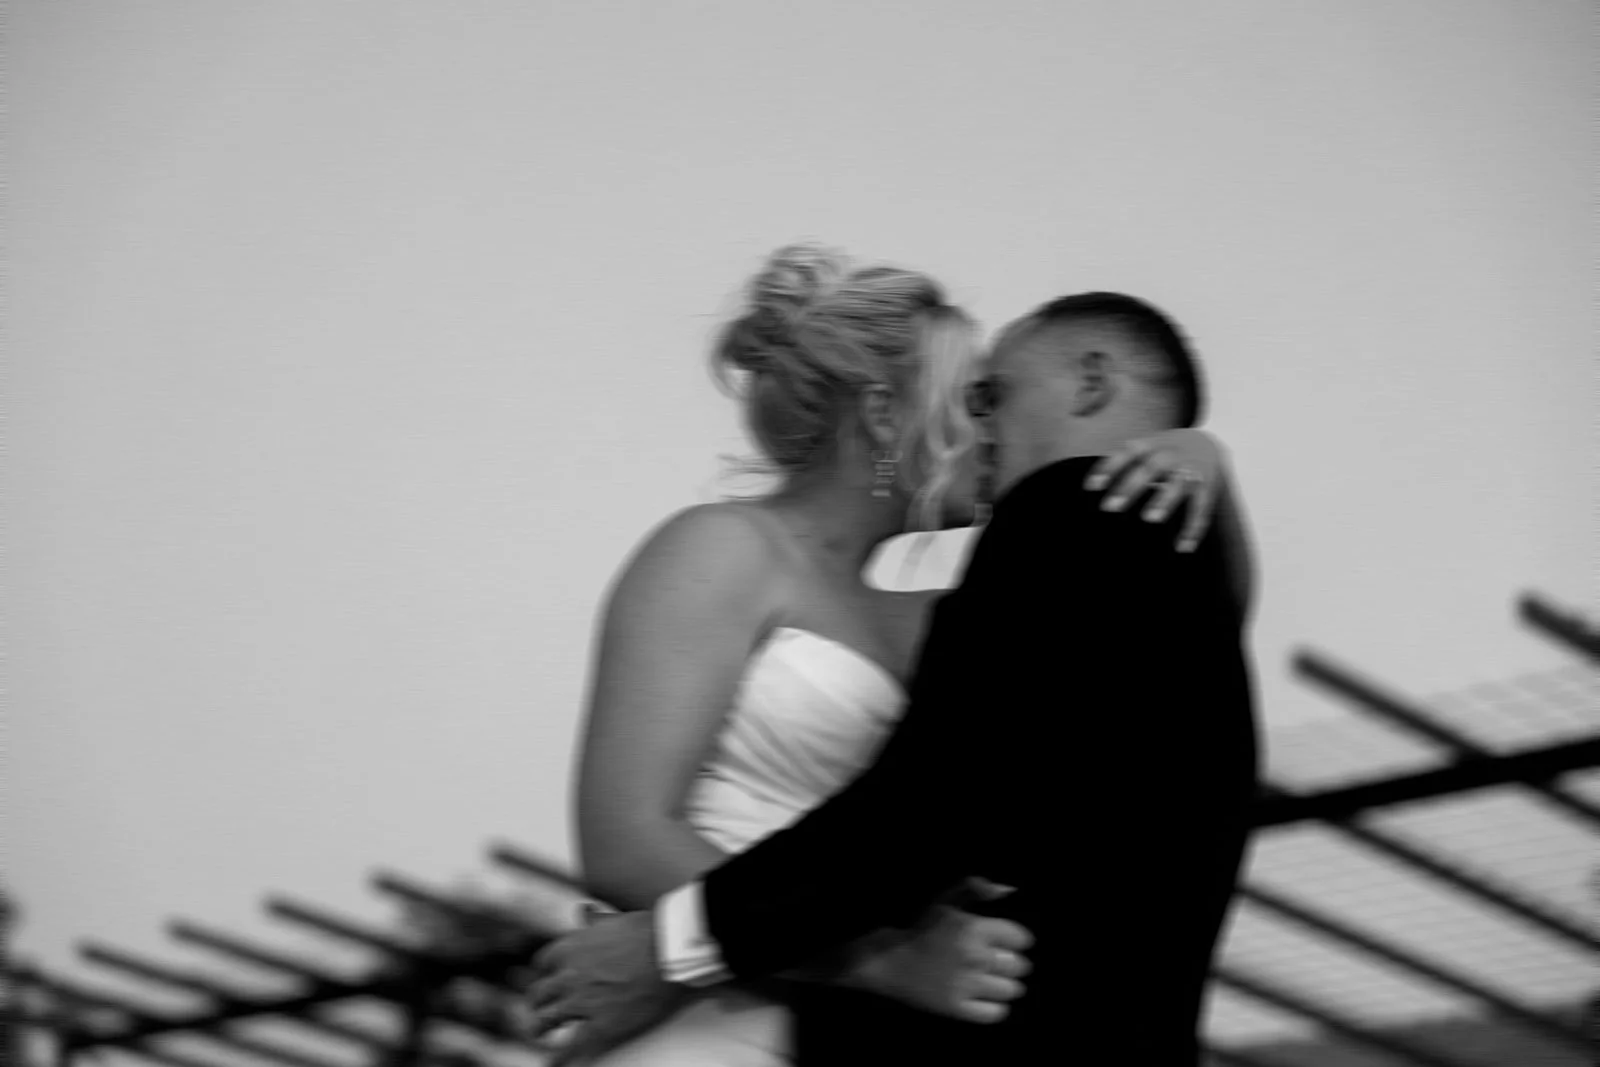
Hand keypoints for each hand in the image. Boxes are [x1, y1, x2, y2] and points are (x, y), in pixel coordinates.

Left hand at [520, 910, 691, 1064]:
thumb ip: (595, 921)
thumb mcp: (615, 920)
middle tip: (539, 1008)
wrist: (671, 952)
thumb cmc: (651, 932)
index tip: (547, 977)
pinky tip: (554, 1064)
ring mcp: (582, 1003)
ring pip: (547, 1020)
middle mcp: (569, 975)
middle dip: (538, 1001)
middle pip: (540, 993)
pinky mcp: (600, 1027)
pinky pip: (571, 1048)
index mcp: (572, 947)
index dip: (544, 972)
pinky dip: (558, 1058)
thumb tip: (584, 911)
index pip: (544, 962)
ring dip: (541, 1028)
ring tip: (540, 1033)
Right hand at [842, 877, 1032, 1023]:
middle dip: (1014, 963)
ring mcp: (965, 985)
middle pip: (1020, 966)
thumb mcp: (947, 901)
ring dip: (1007, 985)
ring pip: (1011, 990)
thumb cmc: (921, 928)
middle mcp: (973, 957)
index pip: (1021, 939)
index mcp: (973, 928)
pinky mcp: (957, 1008)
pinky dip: (997, 1007)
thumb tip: (1008, 889)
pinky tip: (988, 998)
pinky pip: (995, 1013)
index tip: (1011, 942)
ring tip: (995, 980)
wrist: (888, 959)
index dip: (1018, 940)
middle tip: (1002, 962)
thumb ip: (976, 889)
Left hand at [1084, 428, 1226, 551]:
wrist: (1207, 442)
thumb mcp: (1144, 448)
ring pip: (1178, 485)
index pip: (1126, 453)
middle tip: (1109, 508)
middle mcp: (1171, 455)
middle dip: (1130, 486)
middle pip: (1150, 467)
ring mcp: (1190, 470)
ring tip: (1149, 519)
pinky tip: (1183, 547)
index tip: (1091, 487)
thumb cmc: (1162, 452)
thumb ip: (1119, 463)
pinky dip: (1193, 528)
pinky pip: (1201, 508)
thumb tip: (1088, 487)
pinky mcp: (1207, 487)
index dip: (1108, 468)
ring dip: (1164, 501)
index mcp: (1151, 444)